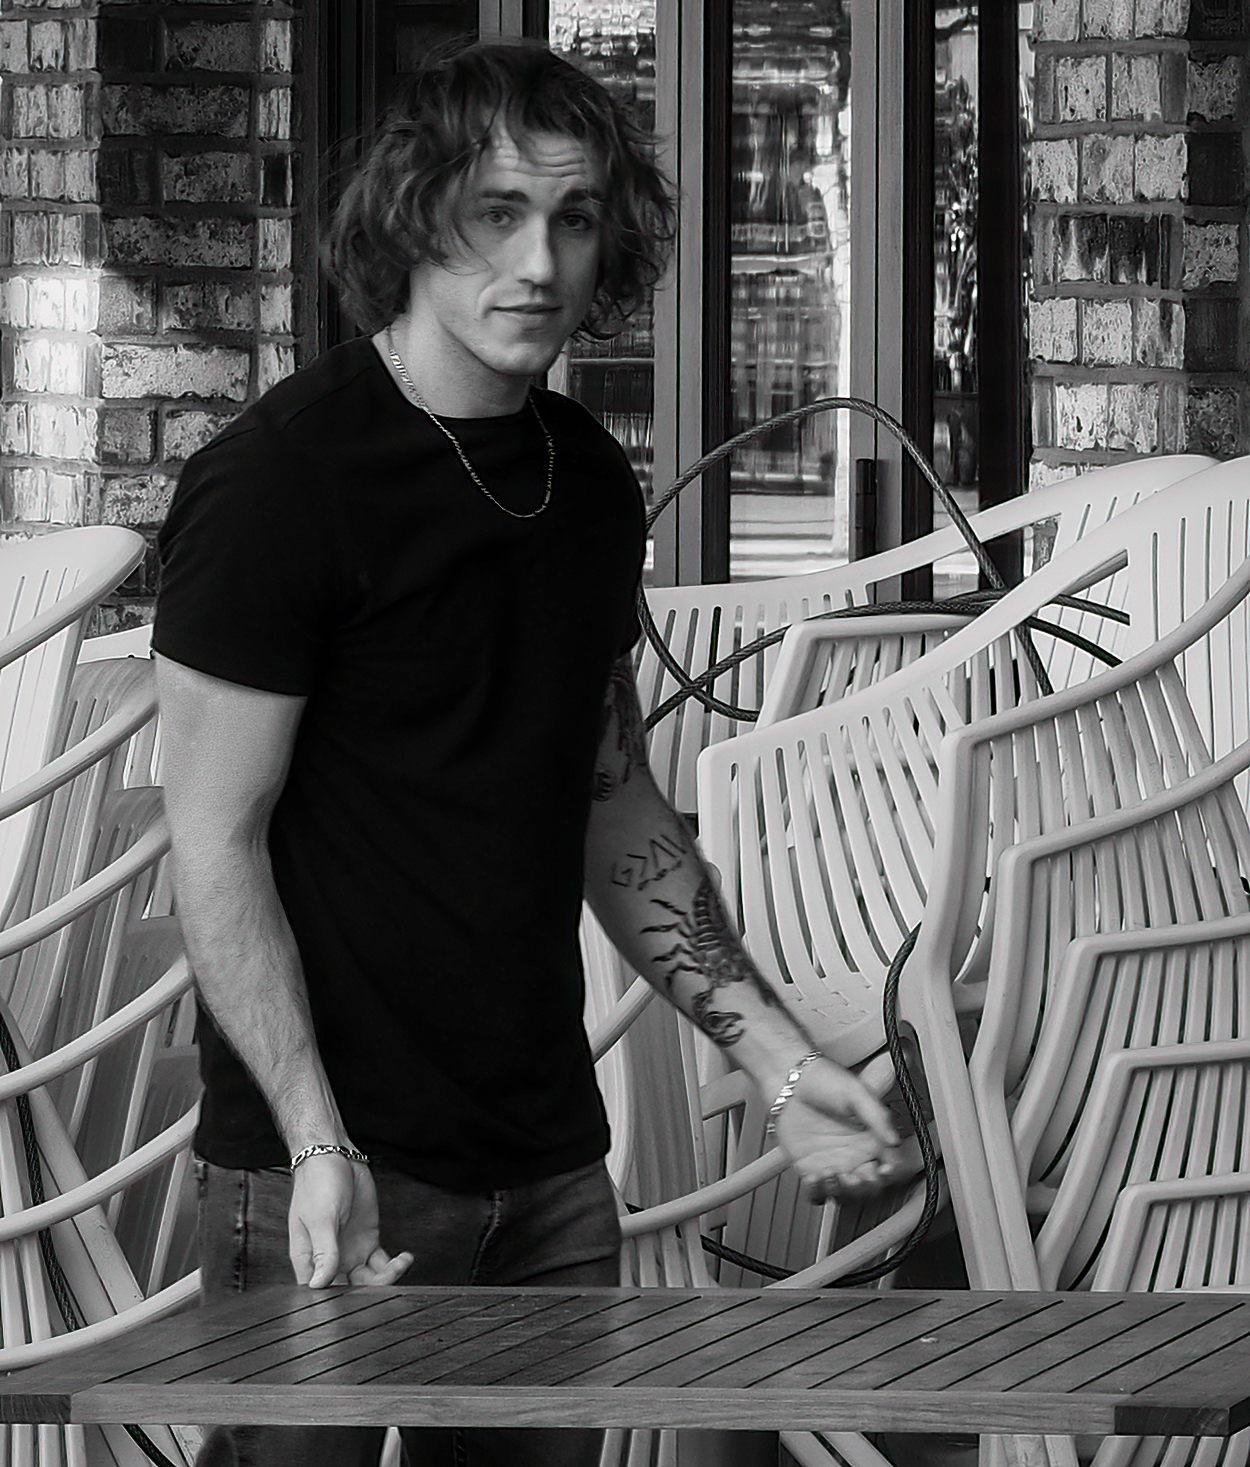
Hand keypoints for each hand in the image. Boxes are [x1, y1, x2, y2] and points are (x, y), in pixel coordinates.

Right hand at [288, 1155, 414, 1287]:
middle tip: (387, 1276)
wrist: (334, 1156)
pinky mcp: (367, 1239)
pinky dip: (393, 1264)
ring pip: (368, 1279)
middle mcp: (330, 1259)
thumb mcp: (321, 1218)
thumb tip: (319, 1283)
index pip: (321, 1293)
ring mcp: (349, 1250)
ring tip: (400, 1264)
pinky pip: (380, 1262)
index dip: (338, 1302)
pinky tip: (404, 1258)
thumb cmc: (317, 1183)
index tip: (360, 1300)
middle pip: (349, 1290)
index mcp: (309, 1259)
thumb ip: (324, 1252)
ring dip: (385, 1278)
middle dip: (370, 1291)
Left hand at [769, 1057, 902, 1203]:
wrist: (790, 1079)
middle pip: (868, 1188)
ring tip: (832, 1174)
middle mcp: (854, 1156)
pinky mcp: (809, 1167)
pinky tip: (815, 1177)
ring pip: (844, 1195)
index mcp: (871, 1140)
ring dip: (842, 1192)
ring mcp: (832, 1163)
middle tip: (856, 1176)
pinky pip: (817, 1192)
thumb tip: (894, 1141)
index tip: (882, 1170)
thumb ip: (877, 1117)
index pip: (888, 1167)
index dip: (889, 1174)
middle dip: (864, 1188)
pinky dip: (817, 1192)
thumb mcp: (857, 1093)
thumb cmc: (824, 1079)